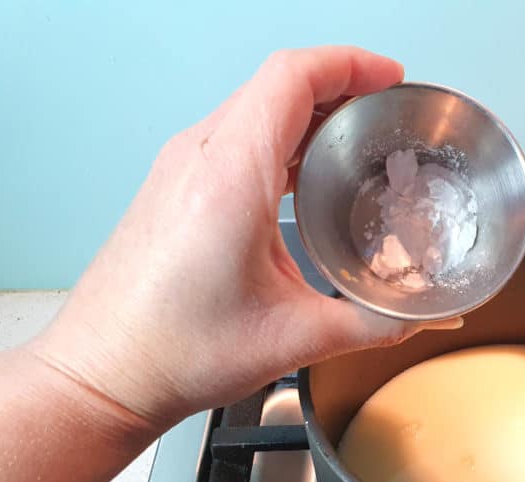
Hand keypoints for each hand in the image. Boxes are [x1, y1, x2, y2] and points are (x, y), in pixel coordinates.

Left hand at [28, 47, 457, 437]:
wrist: (105, 373)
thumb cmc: (175, 351)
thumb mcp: (296, 339)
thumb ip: (373, 325)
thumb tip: (419, 316)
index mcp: (229, 176)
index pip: (291, 77)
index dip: (349, 64)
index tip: (390, 77)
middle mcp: (198, 158)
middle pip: (276, 84)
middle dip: (339, 85)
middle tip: (386, 110)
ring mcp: (180, 169)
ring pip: (252, 107)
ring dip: (307, 111)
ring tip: (355, 139)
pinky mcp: (173, 188)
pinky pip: (232, 136)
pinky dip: (278, 137)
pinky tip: (305, 175)